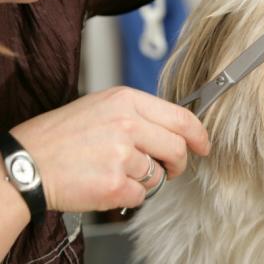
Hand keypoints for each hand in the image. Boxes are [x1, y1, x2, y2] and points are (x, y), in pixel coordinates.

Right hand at [9, 86, 208, 212]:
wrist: (26, 164)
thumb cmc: (61, 136)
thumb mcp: (102, 107)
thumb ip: (139, 114)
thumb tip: (173, 129)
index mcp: (126, 101)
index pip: (181, 117)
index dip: (198, 134)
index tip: (203, 145)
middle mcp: (127, 124)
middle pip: (177, 148)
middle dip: (177, 163)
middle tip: (168, 169)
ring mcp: (122, 155)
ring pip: (158, 175)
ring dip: (146, 180)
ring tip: (118, 173)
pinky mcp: (115, 184)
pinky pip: (141, 195)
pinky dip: (128, 196)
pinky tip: (107, 185)